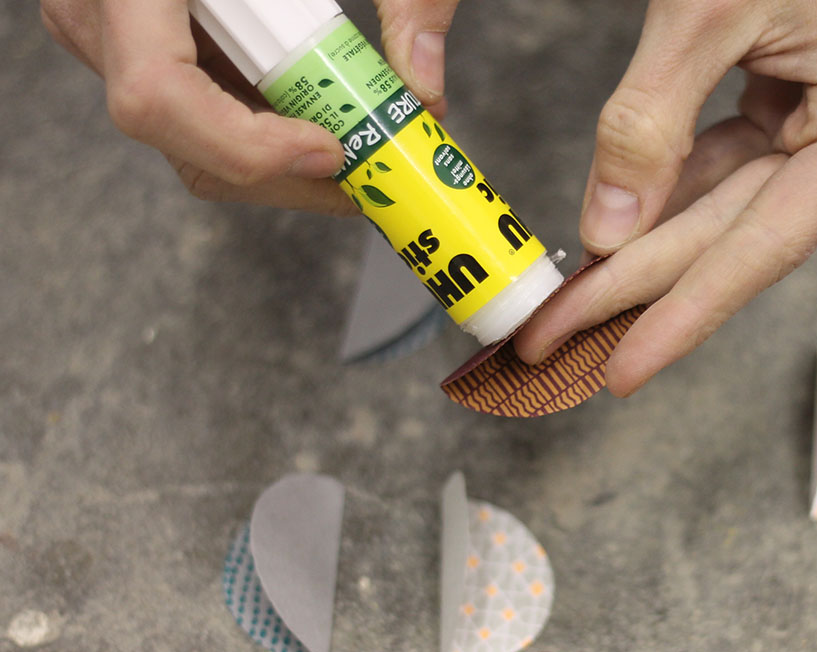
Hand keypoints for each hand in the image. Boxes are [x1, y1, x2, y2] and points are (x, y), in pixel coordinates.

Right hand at [39, 0, 460, 213]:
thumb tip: (424, 90)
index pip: (156, 94)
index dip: (245, 144)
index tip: (330, 149)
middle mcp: (96, 7)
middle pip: (180, 138)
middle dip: (285, 173)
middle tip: (370, 172)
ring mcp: (105, 34)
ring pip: (187, 143)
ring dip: (282, 162)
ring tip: (357, 146)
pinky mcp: (131, 47)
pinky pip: (193, 117)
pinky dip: (265, 132)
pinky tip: (322, 122)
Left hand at [513, 0, 816, 396]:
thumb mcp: (706, 6)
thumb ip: (650, 120)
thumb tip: (604, 230)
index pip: (765, 243)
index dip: (685, 313)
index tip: (619, 368)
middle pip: (737, 233)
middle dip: (640, 288)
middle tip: (559, 342)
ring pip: (730, 207)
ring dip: (650, 252)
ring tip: (574, 307)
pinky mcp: (812, 106)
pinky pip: (731, 165)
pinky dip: (671, 196)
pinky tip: (617, 237)